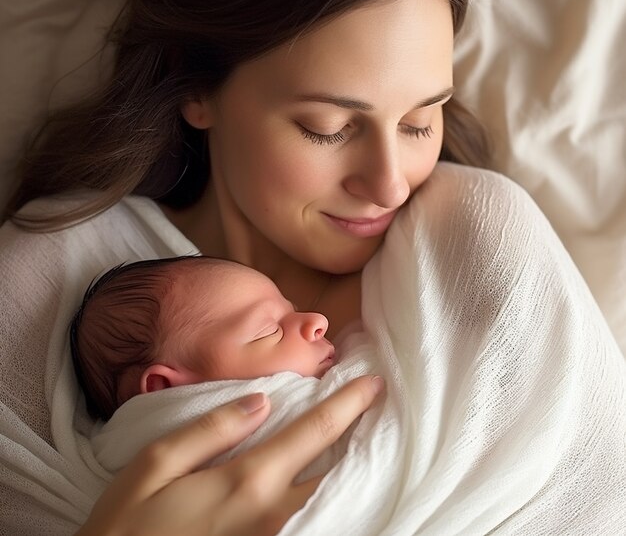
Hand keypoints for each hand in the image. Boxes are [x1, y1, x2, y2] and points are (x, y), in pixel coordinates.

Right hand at [76, 374, 383, 535]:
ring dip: (353, 467)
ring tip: (366, 440)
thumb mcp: (154, 466)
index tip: (374, 383)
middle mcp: (274, 515)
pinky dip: (332, 498)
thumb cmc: (127, 527)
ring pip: (332, 501)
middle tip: (381, 411)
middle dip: (361, 436)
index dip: (348, 404)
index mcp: (248, 482)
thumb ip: (210, 428)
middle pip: (337, 470)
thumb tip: (260, 401)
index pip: (315, 433)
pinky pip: (314, 522)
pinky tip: (334, 483)